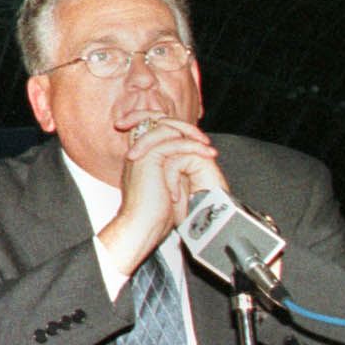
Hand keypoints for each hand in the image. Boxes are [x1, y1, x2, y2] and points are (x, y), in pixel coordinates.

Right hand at [98, 115, 227, 272]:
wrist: (141, 226)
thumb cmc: (153, 215)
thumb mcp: (167, 185)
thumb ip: (173, 169)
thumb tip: (192, 161)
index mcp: (137, 155)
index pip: (145, 124)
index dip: (164, 121)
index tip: (190, 134)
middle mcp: (136, 150)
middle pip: (154, 118)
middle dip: (182, 124)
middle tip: (201, 138)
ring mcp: (141, 152)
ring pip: (166, 126)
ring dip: (191, 133)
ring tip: (208, 147)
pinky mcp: (149, 158)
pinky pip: (173, 142)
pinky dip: (193, 146)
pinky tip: (206, 154)